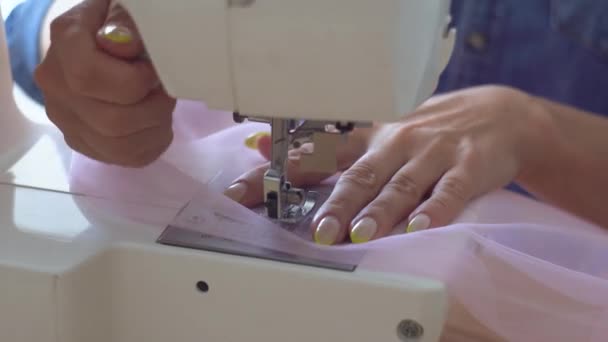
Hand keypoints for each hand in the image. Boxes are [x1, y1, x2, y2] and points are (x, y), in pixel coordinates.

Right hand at [35, 0, 175, 166]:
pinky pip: (125, 158)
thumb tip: (125, 45)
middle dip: (155, 109)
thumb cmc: (122, 23)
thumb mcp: (127, 9)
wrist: (104, 40)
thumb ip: (126, 23)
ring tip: (162, 107)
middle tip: (166, 92)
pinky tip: (156, 124)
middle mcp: (56, 84)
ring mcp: (66, 118)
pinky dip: (152, 144)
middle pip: (111, 121)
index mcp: (65, 41)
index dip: (135, 81)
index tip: (154, 71)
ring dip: (156, 129)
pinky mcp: (82, 141)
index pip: (89, 77)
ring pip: (119, 146)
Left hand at [227, 85, 548, 244]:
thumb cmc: (427, 133)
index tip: (248, 190)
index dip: (284, 171)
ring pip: (401, 185)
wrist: (496, 115)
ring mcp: (433, 155)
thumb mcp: (381, 134)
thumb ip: (334, 148)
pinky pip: (450, 191)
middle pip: (362, 175)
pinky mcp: (468, 167)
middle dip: (337, 204)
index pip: (322, 154)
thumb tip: (266, 150)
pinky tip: (420, 228)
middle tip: (319, 231)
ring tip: (359, 235)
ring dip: (380, 211)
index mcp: (372, 138)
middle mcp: (397, 143)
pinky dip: (434, 210)